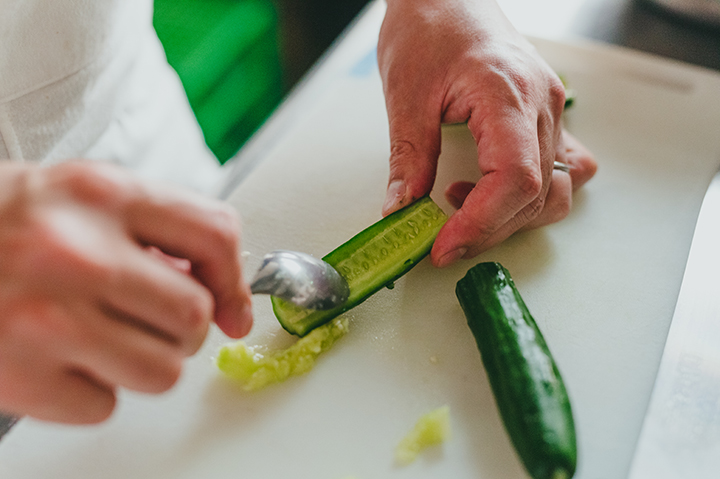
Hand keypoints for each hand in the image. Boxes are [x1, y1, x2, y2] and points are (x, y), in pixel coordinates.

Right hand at [0, 161, 251, 423]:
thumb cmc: (2, 225)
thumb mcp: (80, 198)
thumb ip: (151, 230)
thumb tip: (218, 290)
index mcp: (101, 195)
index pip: (214, 233)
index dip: (234, 280)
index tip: (232, 309)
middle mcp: (77, 253)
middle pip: (193, 315)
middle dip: (180, 328)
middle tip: (146, 319)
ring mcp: (47, 318)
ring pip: (162, 371)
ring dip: (142, 362)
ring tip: (99, 337)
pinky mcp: (21, 377)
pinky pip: (105, 405)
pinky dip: (90, 392)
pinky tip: (58, 359)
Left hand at [378, 0, 596, 266]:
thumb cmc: (430, 26)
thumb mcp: (406, 94)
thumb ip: (408, 157)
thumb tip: (401, 210)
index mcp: (506, 95)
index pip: (515, 180)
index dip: (481, 224)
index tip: (444, 246)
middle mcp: (541, 105)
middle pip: (537, 194)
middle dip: (489, 229)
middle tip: (442, 240)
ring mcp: (551, 110)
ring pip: (557, 189)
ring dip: (513, 216)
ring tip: (462, 205)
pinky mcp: (546, 116)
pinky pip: (563, 168)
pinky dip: (533, 195)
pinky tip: (492, 189)